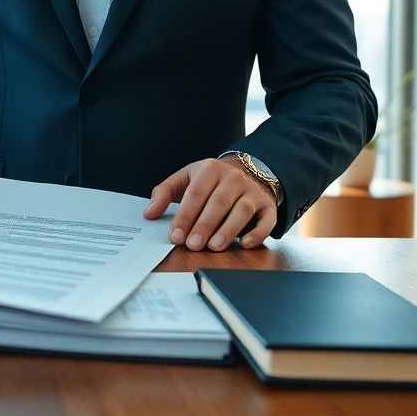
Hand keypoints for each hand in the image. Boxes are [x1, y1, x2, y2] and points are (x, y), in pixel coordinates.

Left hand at [142, 157, 277, 250]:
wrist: (246, 172)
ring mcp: (252, 191)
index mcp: (210, 169)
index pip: (195, 194)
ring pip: (241, 210)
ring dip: (228, 230)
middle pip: (218, 203)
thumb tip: (149, 213)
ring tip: (214, 246)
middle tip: (192, 245)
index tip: (175, 236)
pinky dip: (258, 233)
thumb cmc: (210, 181)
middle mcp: (233, 178)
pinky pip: (266, 219)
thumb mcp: (185, 179)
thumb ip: (164, 193)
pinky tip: (245, 244)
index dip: (185, 216)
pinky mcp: (267, 205)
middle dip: (204, 226)